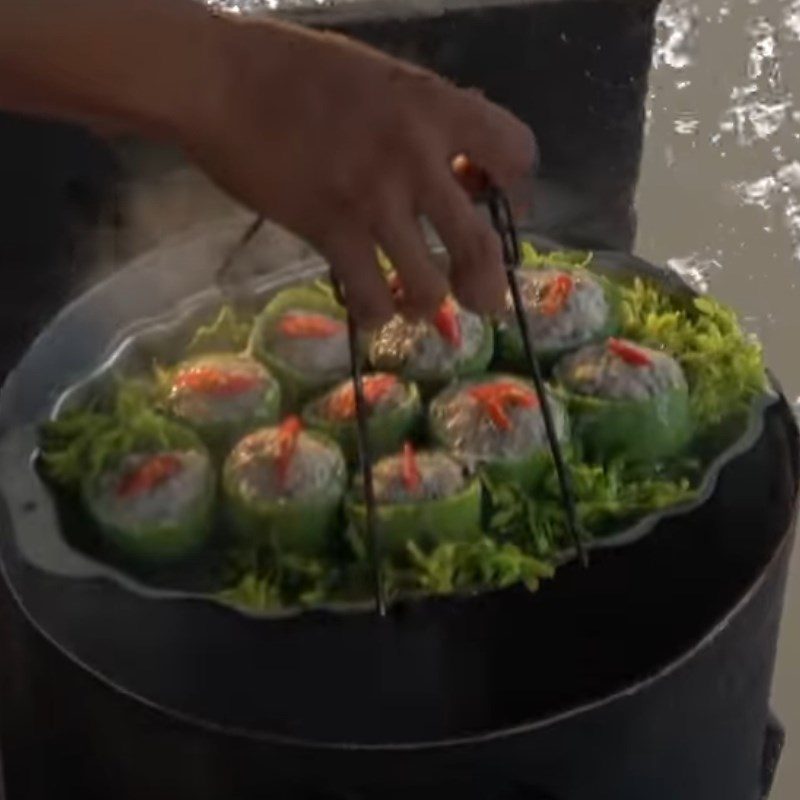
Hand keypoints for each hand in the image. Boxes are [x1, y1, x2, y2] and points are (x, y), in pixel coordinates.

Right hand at [186, 16, 535, 327]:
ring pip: (429, 284)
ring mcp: (374, 199)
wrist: (220, 79)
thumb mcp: (382, 77)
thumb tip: (461, 166)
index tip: (496, 207)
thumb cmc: (296, 69)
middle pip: (480, 243)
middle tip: (482, 303)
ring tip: (415, 305)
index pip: (516, 153)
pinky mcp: (330, 232)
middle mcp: (416, 157)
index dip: (513, 190)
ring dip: (427, 305)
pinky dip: (377, 313)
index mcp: (435, 106)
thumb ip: (427, 119)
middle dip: (487, 286)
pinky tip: (372, 308)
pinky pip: (371, 296)